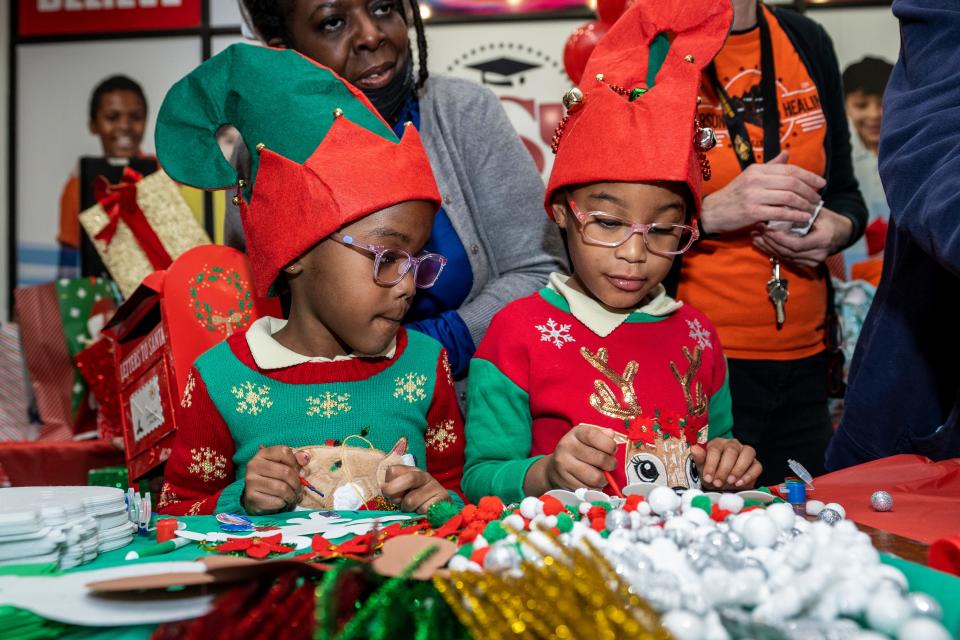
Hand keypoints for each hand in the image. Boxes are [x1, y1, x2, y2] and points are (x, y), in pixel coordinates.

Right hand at [242, 446, 307, 514]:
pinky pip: (277, 501)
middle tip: (299, 488)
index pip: (284, 452)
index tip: (299, 471)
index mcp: (262, 454)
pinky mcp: (252, 497)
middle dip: (297, 482)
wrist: (257, 498)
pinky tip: (283, 502)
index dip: (296, 462)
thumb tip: (305, 458)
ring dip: (292, 494)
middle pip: (286, 471)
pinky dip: (284, 503)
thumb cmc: (273, 478)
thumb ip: (296, 459)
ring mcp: (251, 481)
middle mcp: (253, 465)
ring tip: (293, 496)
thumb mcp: (284, 465)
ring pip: (282, 488)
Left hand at [381, 466, 449, 513]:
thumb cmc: (416, 501)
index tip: (388, 494)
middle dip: (395, 491)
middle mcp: (423, 475)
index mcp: (410, 471)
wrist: (440, 508)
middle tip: (394, 502)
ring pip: (411, 500)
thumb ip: (392, 492)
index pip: (393, 471)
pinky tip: (424, 511)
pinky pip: (423, 509)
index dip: (388, 484)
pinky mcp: (443, 498)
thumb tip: (386, 491)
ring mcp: (435, 486)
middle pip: (408, 478)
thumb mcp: (402, 494)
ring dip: (407, 508)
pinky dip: (420, 514)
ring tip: (413, 508)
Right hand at [536, 425, 617, 491]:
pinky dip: (594, 488)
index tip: (612, 450)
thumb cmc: (578, 451)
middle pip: (599, 458)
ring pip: (595, 477)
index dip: (609, 444)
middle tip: (610, 465)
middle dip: (611, 464)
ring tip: (602, 476)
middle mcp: (567, 447)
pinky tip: (592, 483)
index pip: (594, 436)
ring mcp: (564, 465)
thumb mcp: (588, 438)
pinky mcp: (565, 481)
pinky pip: (588, 489)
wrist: (554, 468)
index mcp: (576, 433)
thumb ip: (602, 435)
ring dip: (603, 479)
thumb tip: (611, 434)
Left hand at [690, 438, 761, 489]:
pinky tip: (740, 483)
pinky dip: (749, 475)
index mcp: (718, 443)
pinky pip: (757, 466)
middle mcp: (733, 444)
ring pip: (747, 453)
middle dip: (724, 469)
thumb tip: (694, 448)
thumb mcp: (702, 468)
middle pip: (731, 451)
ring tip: (730, 482)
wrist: (723, 486)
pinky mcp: (755, 463)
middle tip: (718, 483)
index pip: (715, 449)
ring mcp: (746, 452)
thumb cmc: (712, 474)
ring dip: (738, 469)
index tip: (708, 478)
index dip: (711, 464)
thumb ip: (699, 458)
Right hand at [700, 151, 823, 234]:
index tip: (821, 183)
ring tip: (812, 210)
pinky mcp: (752, 212)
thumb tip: (786, 154)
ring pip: (789, 197)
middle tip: (818, 199)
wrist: (711, 212)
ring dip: (805, 204)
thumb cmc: (733, 196)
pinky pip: (781, 212)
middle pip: (792, 182)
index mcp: (757, 170)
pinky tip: (803, 219)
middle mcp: (756, 180)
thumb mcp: (749, 177)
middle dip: (810, 191)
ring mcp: (753, 196)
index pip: (789, 169)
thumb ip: (770, 167)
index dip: (809, 176)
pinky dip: (795, 216)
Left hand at [753, 207, 853, 268]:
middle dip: (770, 242)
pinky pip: (787, 259)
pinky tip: (762, 243)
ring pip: (785, 257)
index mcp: (823, 240)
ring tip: (755, 236)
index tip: (767, 229)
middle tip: (757, 230)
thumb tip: (778, 205)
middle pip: (788, 252)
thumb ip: (801, 211)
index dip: (779, 238)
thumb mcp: (817, 212)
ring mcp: (813, 261)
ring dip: (768, 247)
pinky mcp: (806, 264)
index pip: (797, 244)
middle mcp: (818, 254)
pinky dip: (773, 251)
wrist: (841, 233)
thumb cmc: (828, 219)